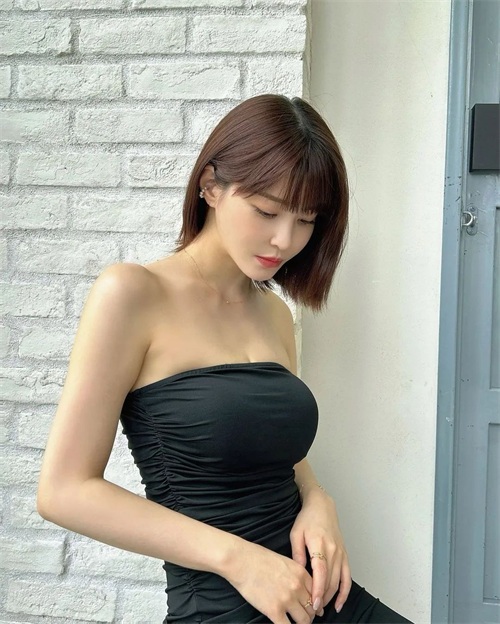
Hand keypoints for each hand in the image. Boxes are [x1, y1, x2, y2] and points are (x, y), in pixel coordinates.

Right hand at [226, 540, 316, 623]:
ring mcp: (286, 599)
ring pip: (303, 620)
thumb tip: (302, 590)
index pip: (317, 593)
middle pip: (312, 608)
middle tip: (304, 618)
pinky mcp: (274, 610)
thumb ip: (296, 575)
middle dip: (309, 615)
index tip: (313, 608)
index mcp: (300, 573)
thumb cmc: (258, 558)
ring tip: (296, 623)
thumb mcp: (284, 561)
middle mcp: (297, 587)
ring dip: (302, 623)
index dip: (315, 603)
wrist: (241, 560)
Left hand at [290, 488, 351, 615]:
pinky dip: (345, 592)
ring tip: (320, 608)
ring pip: (338, 581)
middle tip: (312, 611)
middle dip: (322, 598)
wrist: (322, 506)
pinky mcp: (345, 555)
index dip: (317, 590)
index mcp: (320, 545)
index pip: (321, 573)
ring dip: (330, 597)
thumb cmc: (307, 519)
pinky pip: (347, 577)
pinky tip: (338, 604)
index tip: (313, 604)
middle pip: (330, 580)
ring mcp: (341, 554)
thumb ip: (297, 554)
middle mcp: (334, 551)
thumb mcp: (296, 534)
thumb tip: (297, 574)